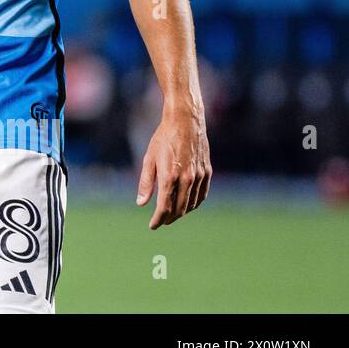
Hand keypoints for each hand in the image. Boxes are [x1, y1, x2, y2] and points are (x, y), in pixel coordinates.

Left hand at [136, 102, 211, 228]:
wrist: (185, 122)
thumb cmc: (163, 139)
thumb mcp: (149, 159)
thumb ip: (146, 183)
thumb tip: (141, 204)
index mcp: (169, 176)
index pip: (164, 207)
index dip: (158, 219)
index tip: (153, 225)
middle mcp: (186, 179)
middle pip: (179, 209)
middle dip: (169, 218)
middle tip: (161, 221)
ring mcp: (199, 176)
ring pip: (191, 204)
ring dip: (181, 213)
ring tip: (172, 214)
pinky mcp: (207, 172)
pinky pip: (202, 195)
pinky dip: (194, 203)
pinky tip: (188, 205)